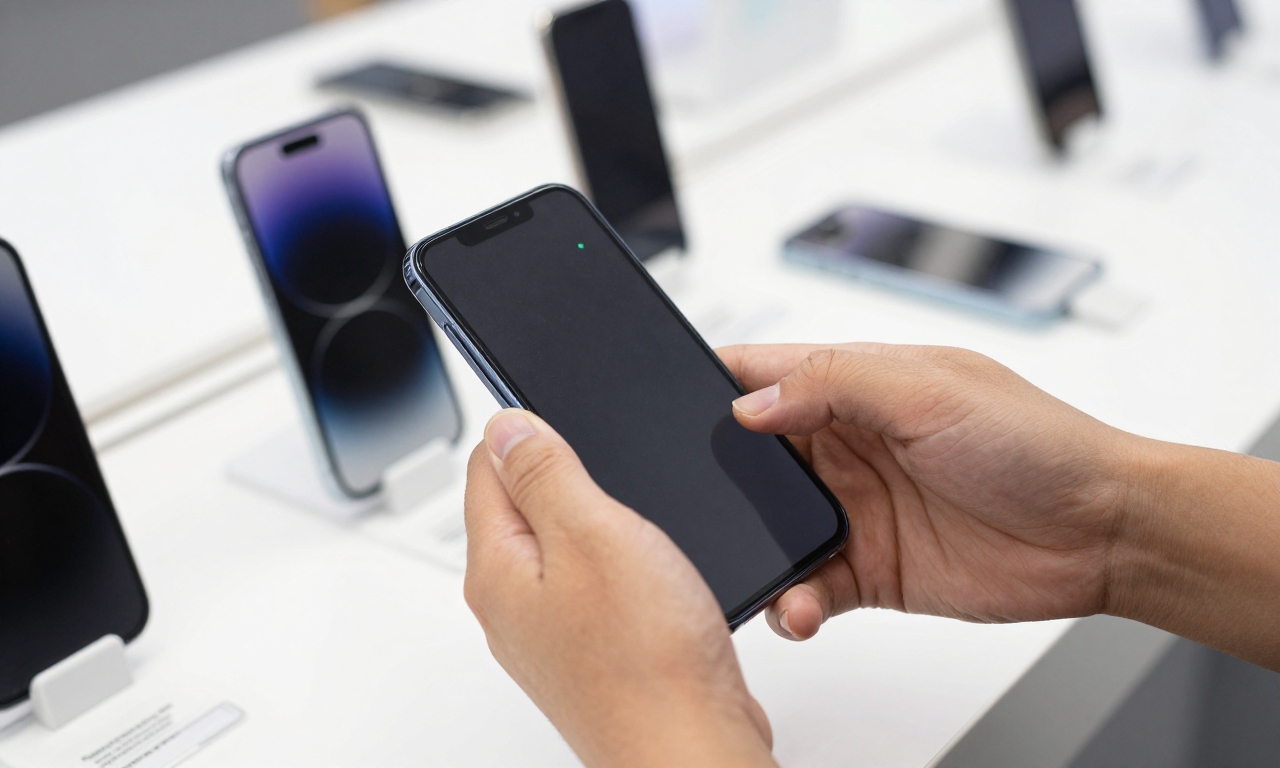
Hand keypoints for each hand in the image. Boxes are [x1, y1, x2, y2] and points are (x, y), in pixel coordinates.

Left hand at [463, 409, 776, 767]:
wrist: (690, 748)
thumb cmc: (647, 660)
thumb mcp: (593, 533)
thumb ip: (544, 473)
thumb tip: (505, 424)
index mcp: (496, 568)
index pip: (485, 465)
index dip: (528, 428)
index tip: (570, 417)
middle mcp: (513, 604)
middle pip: (523, 504)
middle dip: (568, 475)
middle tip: (618, 474)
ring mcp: (551, 631)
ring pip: (565, 544)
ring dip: (601, 521)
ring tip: (642, 523)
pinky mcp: (593, 649)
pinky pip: (596, 583)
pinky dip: (623, 563)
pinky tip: (655, 569)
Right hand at [720, 343, 1135, 639]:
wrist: (1102, 534)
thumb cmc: (1037, 444)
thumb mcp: (931, 390)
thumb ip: (834, 384)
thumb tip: (750, 403)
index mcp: (855, 385)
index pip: (762, 373)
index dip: (714, 384)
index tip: (669, 405)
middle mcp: (846, 445)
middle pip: (750, 457)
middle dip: (720, 482)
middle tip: (705, 505)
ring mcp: (854, 509)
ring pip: (770, 528)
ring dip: (756, 549)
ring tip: (763, 566)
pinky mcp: (867, 570)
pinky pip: (806, 586)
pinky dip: (792, 601)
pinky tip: (802, 606)